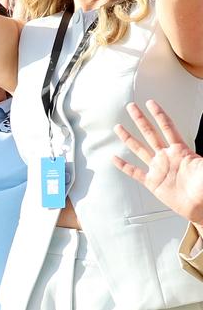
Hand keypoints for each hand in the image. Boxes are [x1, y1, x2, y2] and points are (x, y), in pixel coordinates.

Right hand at [113, 100, 202, 223]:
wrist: (201, 207)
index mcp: (180, 151)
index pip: (167, 128)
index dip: (159, 115)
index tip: (151, 103)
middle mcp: (166, 157)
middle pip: (150, 133)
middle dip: (140, 119)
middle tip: (131, 107)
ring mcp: (158, 169)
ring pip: (139, 149)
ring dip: (128, 138)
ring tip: (118, 127)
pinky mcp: (152, 183)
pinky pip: (134, 172)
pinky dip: (123, 165)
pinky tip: (115, 158)